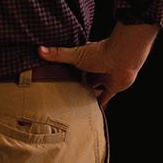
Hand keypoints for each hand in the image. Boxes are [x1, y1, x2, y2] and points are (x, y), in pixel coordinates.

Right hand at [38, 23, 157, 107]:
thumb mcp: (75, 55)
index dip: (65, 72)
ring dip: (87, 95)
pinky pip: (105, 98)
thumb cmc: (100, 52)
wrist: (123, 57)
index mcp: (85, 58)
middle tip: (63, 96)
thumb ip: (58, 54)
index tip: (55, 79)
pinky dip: (100, 105)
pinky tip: (93, 113)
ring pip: (93, 88)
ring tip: (75, 106)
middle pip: (83, 78)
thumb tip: (39, 49)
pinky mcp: (112, 87)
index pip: (73, 66)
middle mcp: (95, 67)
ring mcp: (104, 77)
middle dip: (75, 85)